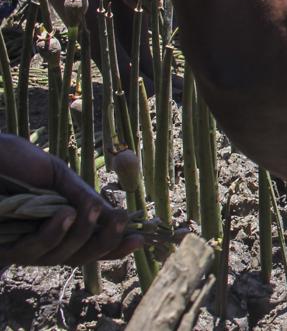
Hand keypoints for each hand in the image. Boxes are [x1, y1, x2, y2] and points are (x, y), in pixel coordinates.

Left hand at [0, 135, 142, 266]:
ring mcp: (24, 246)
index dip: (114, 245)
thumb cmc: (16, 162)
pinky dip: (55, 232)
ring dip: (82, 235)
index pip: (90, 243)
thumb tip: (114, 214)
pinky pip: (36, 248)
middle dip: (106, 242)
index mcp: (59, 222)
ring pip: (62, 256)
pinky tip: (64, 214)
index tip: (140, 238)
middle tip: (123, 221)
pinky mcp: (6, 247)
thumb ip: (83, 196)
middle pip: (80, 256)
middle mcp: (44, 239)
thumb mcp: (58, 176)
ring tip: (92, 210)